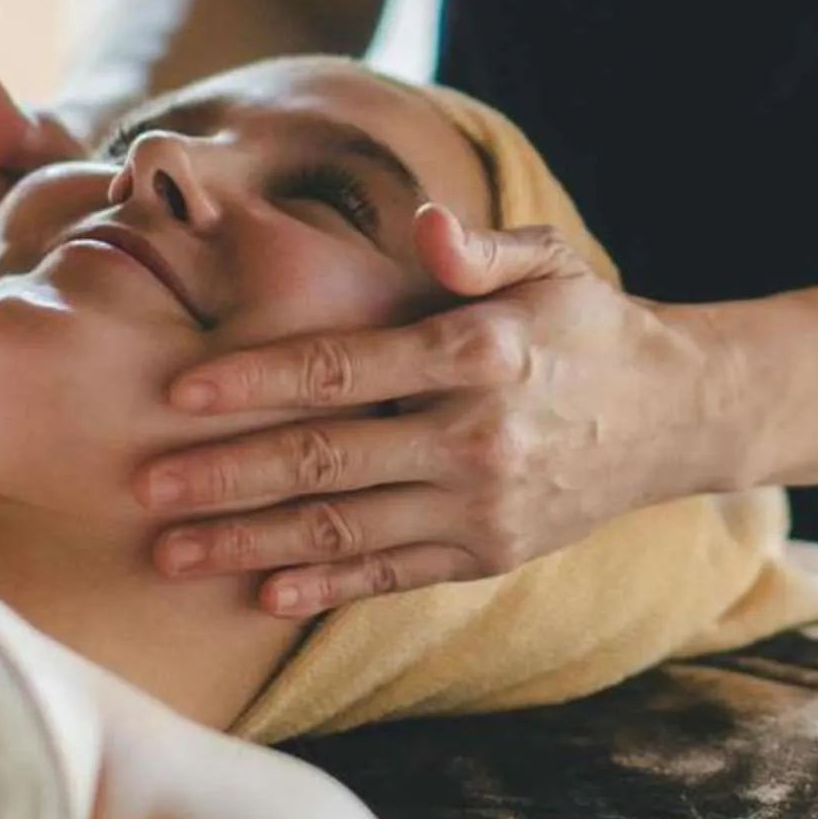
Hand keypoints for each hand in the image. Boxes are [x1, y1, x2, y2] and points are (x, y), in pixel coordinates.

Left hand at [137, 208, 734, 614]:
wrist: (675, 415)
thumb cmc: (586, 325)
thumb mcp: (551, 263)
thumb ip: (479, 247)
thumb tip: (426, 225)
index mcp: (479, 353)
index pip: (344, 368)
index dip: (256, 379)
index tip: (178, 387)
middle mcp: (477, 436)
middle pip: (326, 458)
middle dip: (226, 474)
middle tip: (142, 482)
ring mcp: (482, 505)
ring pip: (343, 528)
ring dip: (248, 542)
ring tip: (168, 552)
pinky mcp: (488, 552)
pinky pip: (389, 574)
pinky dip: (322, 587)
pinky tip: (259, 593)